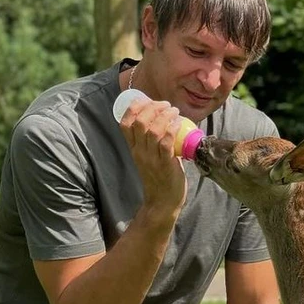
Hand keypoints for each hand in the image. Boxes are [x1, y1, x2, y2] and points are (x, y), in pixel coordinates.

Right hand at [120, 97, 186, 216]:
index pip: (125, 124)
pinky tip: (177, 122)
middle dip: (152, 108)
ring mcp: (151, 158)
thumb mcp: (150, 157)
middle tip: (166, 105)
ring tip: (174, 111)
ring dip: (164, 116)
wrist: (162, 202)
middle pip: (139, 122)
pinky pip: (165, 142)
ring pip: (152, 130)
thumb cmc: (160, 177)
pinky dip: (171, 128)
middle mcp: (139, 152)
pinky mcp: (165, 164)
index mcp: (133, 149)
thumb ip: (153, 142)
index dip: (133, 108)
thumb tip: (167, 121)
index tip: (145, 100)